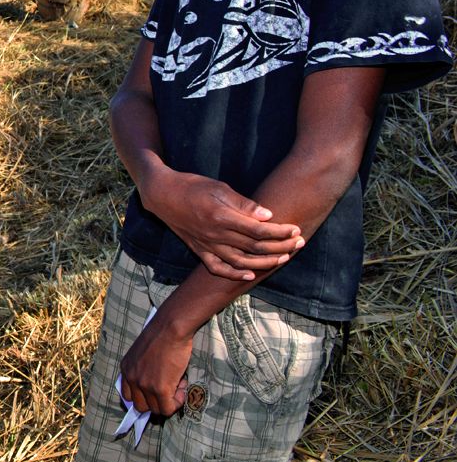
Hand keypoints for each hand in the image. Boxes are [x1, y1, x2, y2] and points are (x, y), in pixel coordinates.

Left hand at [119, 316, 191, 416]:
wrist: (171, 327)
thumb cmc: (162, 335)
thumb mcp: (143, 352)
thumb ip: (143, 369)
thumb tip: (156, 388)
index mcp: (126, 369)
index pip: (128, 396)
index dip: (145, 397)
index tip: (158, 390)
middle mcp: (131, 378)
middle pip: (140, 406)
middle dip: (157, 401)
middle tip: (170, 387)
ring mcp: (144, 385)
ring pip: (156, 409)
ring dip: (170, 401)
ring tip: (178, 383)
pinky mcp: (159, 389)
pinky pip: (167, 409)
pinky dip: (177, 403)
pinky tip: (182, 386)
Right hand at [142, 171, 303, 280]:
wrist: (162, 195)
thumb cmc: (192, 186)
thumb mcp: (219, 188)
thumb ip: (244, 204)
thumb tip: (268, 215)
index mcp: (222, 217)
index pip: (259, 230)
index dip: (280, 232)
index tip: (295, 229)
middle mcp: (216, 235)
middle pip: (255, 248)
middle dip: (281, 247)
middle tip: (298, 244)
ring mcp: (207, 245)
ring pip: (241, 262)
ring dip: (264, 263)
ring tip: (283, 258)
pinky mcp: (199, 250)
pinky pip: (218, 268)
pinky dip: (234, 274)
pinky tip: (250, 274)